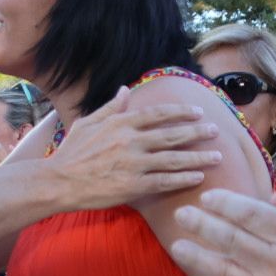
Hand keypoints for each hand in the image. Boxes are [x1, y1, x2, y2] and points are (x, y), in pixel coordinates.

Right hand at [51, 87, 221, 209]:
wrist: (58, 182)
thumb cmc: (71, 152)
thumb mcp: (88, 123)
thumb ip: (111, 107)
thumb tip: (125, 90)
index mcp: (121, 123)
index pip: (158, 114)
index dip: (181, 111)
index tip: (198, 111)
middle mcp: (131, 140)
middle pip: (173, 134)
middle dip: (198, 132)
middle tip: (217, 131)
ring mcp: (134, 164)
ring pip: (174, 158)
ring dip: (199, 157)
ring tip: (217, 156)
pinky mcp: (133, 185)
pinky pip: (165, 181)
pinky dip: (184, 178)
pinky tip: (199, 176)